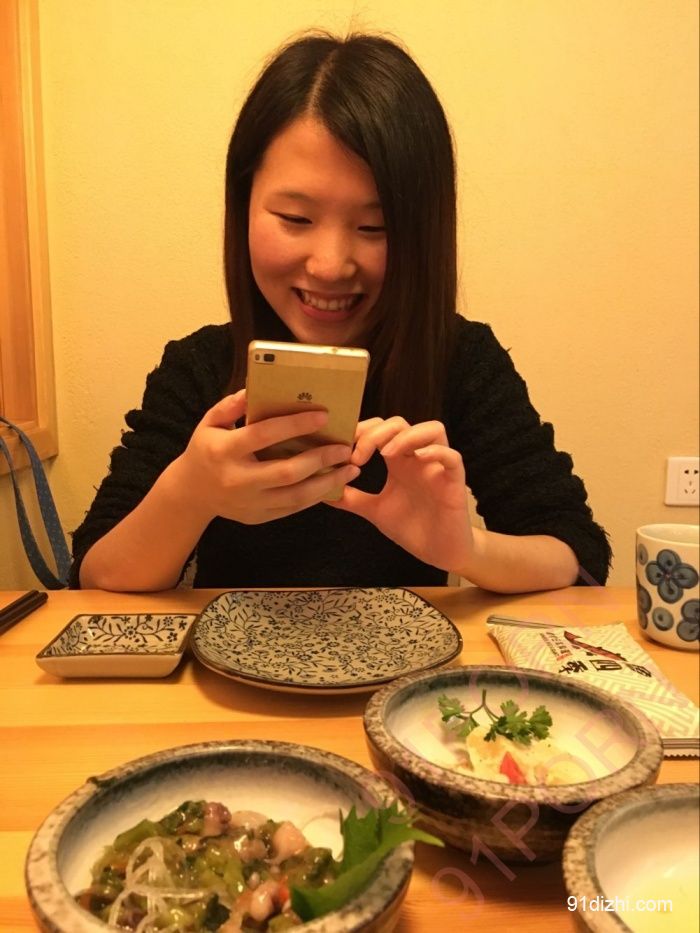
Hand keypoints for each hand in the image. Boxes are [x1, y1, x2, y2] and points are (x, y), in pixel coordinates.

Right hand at [172, 390, 359, 523]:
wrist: (190, 494)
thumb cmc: (205, 450)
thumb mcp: (210, 423)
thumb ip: (231, 406)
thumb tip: (254, 388)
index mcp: (225, 451)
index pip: (264, 435)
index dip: (295, 424)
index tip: (323, 415)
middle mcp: (238, 480)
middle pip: (287, 471)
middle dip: (321, 458)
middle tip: (345, 447)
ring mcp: (249, 503)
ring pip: (296, 496)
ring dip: (327, 482)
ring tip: (350, 469)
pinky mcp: (258, 518)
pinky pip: (292, 509)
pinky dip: (315, 496)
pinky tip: (333, 483)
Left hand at [329, 417, 473, 571]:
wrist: (438, 552)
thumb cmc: (411, 527)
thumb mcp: (374, 510)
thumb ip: (350, 498)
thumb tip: (322, 491)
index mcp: (399, 461)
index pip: (381, 429)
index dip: (362, 432)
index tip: (344, 451)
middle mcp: (418, 458)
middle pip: (400, 424)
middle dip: (376, 433)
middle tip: (358, 457)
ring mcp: (437, 467)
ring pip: (432, 429)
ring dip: (406, 436)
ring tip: (387, 454)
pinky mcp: (455, 482)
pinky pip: (452, 456)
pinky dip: (436, 452)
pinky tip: (418, 459)